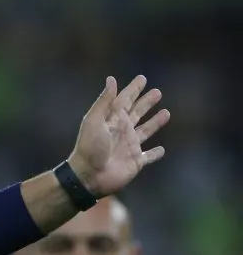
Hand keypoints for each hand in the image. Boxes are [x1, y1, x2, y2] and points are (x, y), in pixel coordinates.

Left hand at [67, 75, 170, 196]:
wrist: (89, 176)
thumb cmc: (90, 147)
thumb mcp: (94, 121)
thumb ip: (104, 101)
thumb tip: (111, 79)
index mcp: (112, 120)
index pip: (125, 100)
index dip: (133, 89)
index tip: (142, 78)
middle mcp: (122, 131)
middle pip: (137, 113)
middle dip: (146, 102)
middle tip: (157, 92)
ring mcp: (130, 146)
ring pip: (146, 131)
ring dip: (155, 123)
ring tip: (166, 113)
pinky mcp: (136, 161)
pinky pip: (149, 156)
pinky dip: (156, 154)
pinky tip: (162, 150)